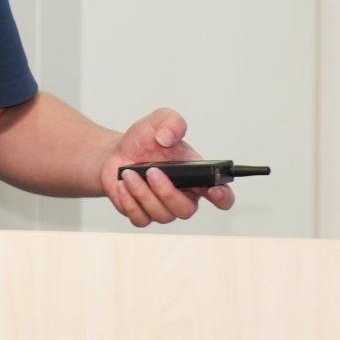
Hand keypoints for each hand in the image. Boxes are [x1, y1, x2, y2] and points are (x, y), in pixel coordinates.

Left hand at [101, 108, 235, 226]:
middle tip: (151, 171)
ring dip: (143, 193)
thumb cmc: (145, 141)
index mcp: (197, 177)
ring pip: (162, 215)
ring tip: (130, 173)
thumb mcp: (158, 121)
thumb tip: (168, 137)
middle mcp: (183, 196)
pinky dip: (129, 202)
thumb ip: (171, 121)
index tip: (213, 190)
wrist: (116, 152)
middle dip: (167, 191)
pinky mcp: (143, 215)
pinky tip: (123, 185)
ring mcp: (163, 208)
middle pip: (186, 210)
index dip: (223, 197)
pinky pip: (140, 219)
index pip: (221, 196)